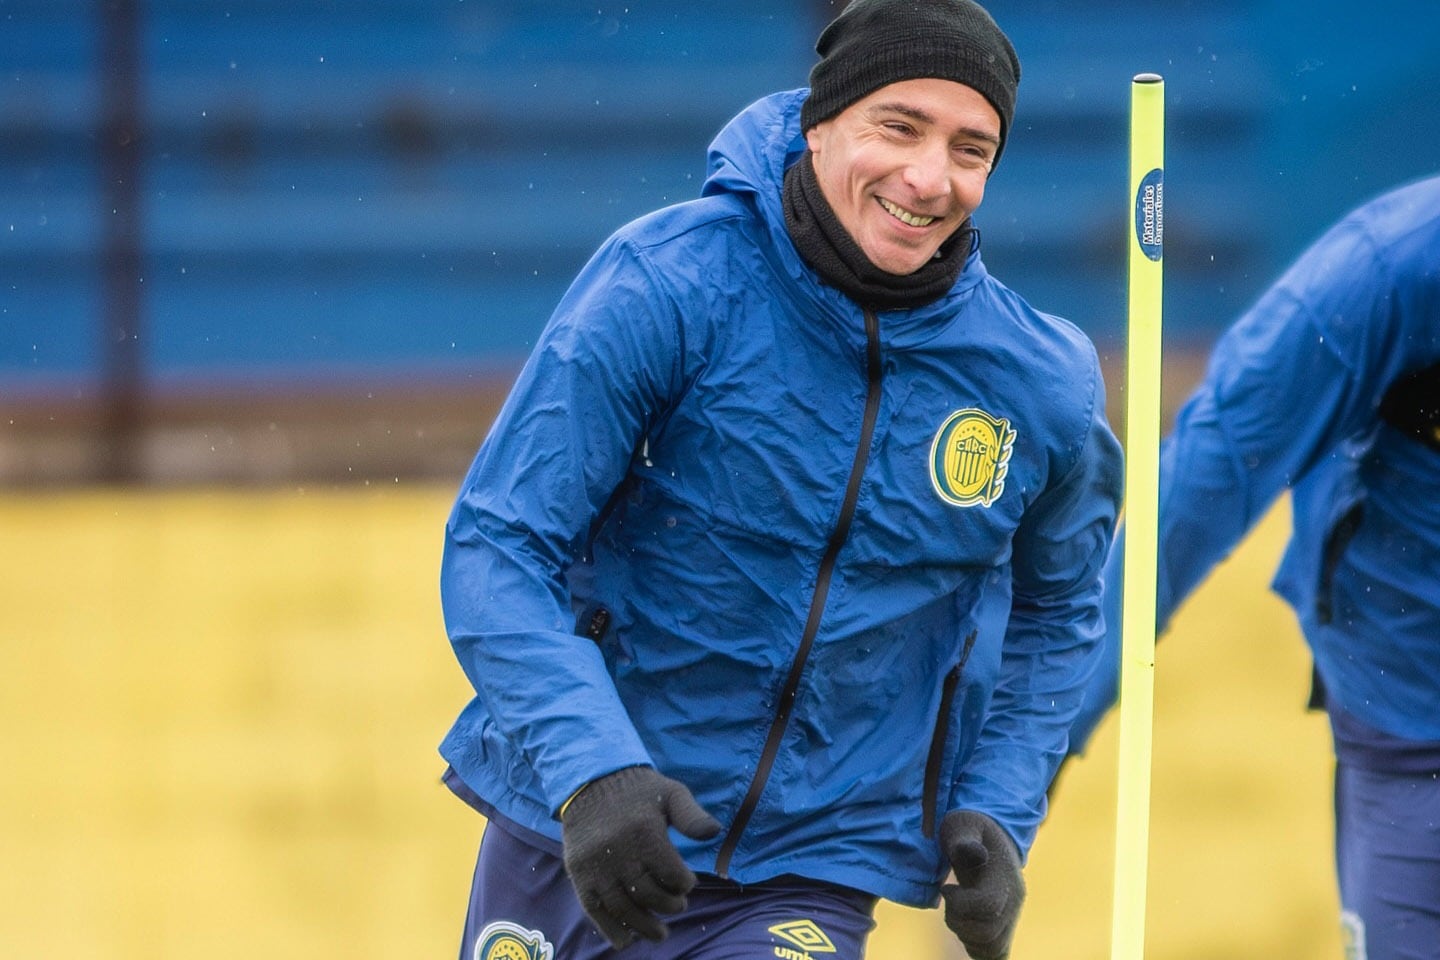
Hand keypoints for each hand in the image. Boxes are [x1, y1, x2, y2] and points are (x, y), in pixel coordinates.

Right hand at [560, 765, 721, 947]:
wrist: (591, 782)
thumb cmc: (639, 791)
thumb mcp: (671, 793)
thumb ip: (692, 815)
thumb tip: (714, 832)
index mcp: (644, 831)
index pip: (671, 873)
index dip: (684, 884)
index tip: (687, 884)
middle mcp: (617, 851)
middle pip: (647, 894)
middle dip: (668, 906)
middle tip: (678, 906)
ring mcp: (595, 865)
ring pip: (622, 908)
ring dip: (644, 927)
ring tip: (660, 933)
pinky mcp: (579, 874)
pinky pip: (595, 910)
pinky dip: (611, 930)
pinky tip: (628, 939)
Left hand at [939, 810, 1025, 959]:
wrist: (990, 838)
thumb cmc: (970, 831)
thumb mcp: (963, 826)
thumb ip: (964, 840)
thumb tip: (972, 853)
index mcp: (1004, 878)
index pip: (987, 906)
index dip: (960, 903)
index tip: (946, 888)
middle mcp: (1013, 901)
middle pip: (988, 935)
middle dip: (958, 922)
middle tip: (950, 901)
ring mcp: (1011, 917)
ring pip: (991, 949)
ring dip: (966, 937)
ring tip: (957, 912)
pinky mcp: (1005, 926)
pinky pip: (996, 954)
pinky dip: (977, 949)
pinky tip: (965, 926)